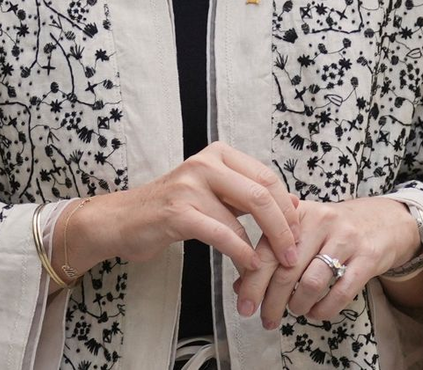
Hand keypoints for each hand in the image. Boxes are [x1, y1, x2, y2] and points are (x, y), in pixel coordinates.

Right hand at [78, 142, 300, 280]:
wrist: (125, 219)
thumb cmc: (174, 208)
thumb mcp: (213, 193)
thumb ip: (247, 195)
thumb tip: (296, 203)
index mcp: (217, 154)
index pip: (266, 176)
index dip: (287, 208)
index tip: (297, 234)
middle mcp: (203, 163)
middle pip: (260, 193)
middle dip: (283, 228)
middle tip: (291, 256)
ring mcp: (189, 186)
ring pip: (243, 216)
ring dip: (263, 248)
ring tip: (270, 268)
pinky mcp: (177, 212)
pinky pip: (222, 233)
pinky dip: (241, 253)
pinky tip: (248, 266)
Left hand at [233, 197, 421, 327]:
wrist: (382, 220)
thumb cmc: (331, 228)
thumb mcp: (301, 229)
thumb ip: (272, 251)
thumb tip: (241, 285)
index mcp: (296, 212)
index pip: (266, 249)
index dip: (253, 280)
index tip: (244, 305)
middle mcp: (318, 222)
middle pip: (287, 269)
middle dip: (272, 300)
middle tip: (266, 319)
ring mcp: (344, 240)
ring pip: (312, 282)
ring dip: (298, 304)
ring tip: (294, 311)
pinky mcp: (367, 258)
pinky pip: (341, 292)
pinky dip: (324, 309)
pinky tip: (315, 313)